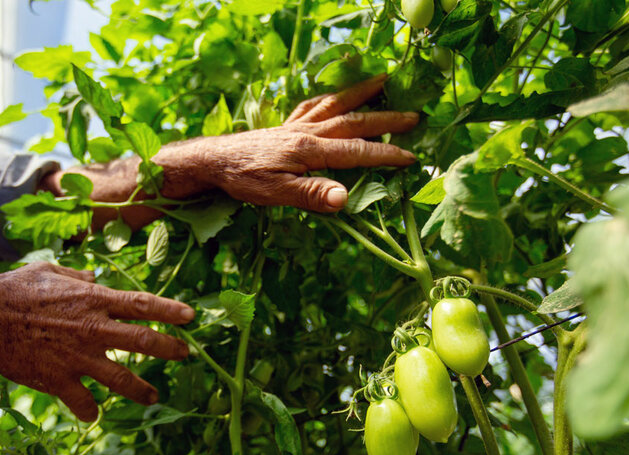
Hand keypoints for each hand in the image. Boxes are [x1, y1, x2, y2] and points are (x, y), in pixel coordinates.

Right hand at [0, 262, 194, 421]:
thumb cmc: (14, 289)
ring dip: (142, 390)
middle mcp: (94, 329)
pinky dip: (89, 411)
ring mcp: (79, 357)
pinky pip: (83, 403)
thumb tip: (94, 279)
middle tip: (186, 354)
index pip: (143, 304)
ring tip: (154, 397)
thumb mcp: (50, 272)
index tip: (191, 317)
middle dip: (170, 349)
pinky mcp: (60, 380)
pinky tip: (92, 415)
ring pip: (122, 379)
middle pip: (144, 341)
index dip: (170, 311)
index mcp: (94, 300)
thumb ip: (77, 277)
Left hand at [183, 74, 419, 211]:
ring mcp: (296, 125)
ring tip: (384, 81)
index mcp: (310, 150)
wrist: (213, 161)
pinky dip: (330, 97)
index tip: (411, 158)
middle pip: (354, 121)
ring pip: (336, 104)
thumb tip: (346, 198)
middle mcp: (307, 131)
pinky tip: (336, 96)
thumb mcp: (277, 195)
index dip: (386, 155)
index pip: (357, 152)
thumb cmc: (244, 180)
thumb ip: (312, 195)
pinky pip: (313, 104)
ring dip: (361, 93)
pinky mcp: (284, 125)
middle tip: (414, 115)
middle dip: (386, 118)